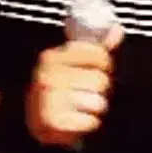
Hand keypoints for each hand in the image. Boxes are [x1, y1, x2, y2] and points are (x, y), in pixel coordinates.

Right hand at [25, 25, 123, 146]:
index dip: (106, 63)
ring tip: (85, 105)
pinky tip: (80, 119)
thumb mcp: (71, 64)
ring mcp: (49, 100)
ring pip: (98, 102)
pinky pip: (91, 121)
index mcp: (52, 57)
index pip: (96, 53)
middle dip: (102, 88)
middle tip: (92, 91)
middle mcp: (48, 76)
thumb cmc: (58, 89)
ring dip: (97, 106)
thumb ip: (95, 48)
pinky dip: (90, 122)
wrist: (35, 122)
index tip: (103, 68)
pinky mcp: (54, 123)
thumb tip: (116, 30)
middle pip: (100, 80)